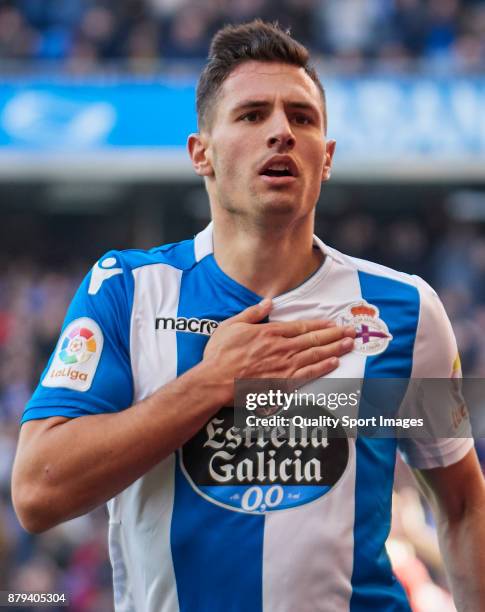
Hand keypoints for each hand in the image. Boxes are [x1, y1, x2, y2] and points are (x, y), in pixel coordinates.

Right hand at [203, 299, 354, 401]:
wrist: (215, 381)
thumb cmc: (220, 354)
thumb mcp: (232, 325)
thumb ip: (252, 313)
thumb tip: (268, 302)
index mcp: (270, 333)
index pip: (301, 327)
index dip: (320, 325)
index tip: (334, 324)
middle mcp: (282, 348)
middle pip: (314, 340)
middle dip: (334, 335)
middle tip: (352, 332)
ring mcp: (284, 367)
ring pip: (315, 355)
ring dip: (335, 349)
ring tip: (349, 345)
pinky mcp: (282, 384)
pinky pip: (308, 375)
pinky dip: (322, 368)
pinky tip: (334, 364)